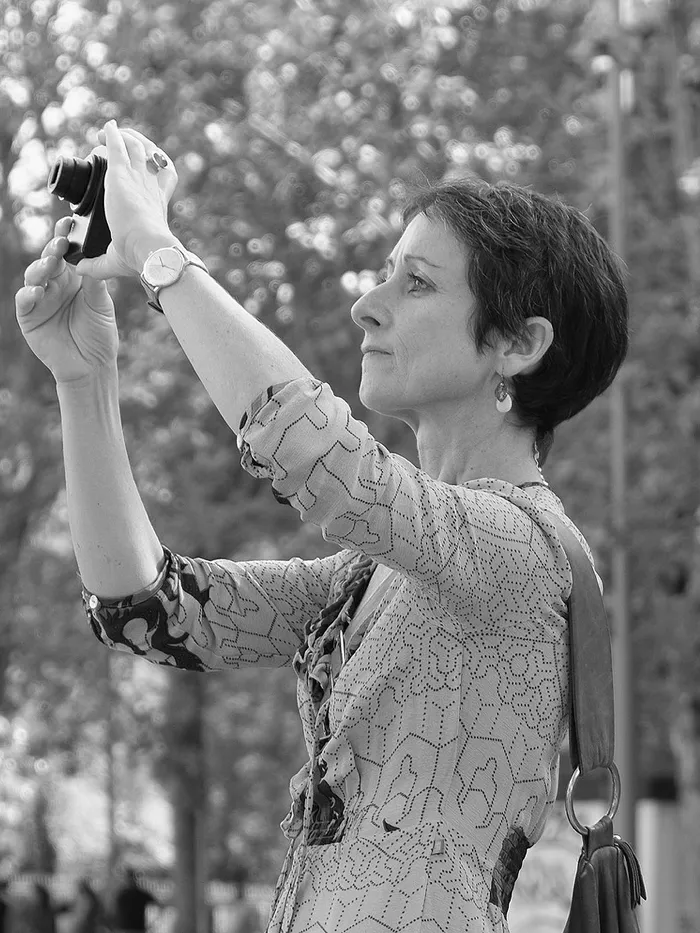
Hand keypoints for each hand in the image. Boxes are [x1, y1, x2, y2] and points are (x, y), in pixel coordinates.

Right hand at [15, 217, 118, 384]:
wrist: (92, 365)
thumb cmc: (99, 334)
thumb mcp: (101, 305)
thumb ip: (95, 283)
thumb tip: (92, 257)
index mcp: (72, 278)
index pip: (65, 253)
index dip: (64, 238)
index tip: (69, 223)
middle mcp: (54, 284)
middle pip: (48, 260)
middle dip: (52, 250)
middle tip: (60, 243)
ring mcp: (40, 299)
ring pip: (34, 276)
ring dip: (40, 269)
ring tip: (49, 266)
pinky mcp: (29, 316)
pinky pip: (24, 301)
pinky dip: (29, 294)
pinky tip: (37, 291)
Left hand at [75, 122, 180, 279]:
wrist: (149, 249)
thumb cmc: (140, 258)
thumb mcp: (117, 261)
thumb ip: (97, 264)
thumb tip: (80, 269)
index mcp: (156, 204)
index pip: (162, 177)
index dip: (155, 167)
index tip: (145, 163)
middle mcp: (150, 186)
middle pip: (149, 155)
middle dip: (137, 145)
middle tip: (122, 142)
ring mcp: (137, 178)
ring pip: (135, 146)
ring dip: (124, 137)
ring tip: (109, 134)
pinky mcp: (121, 174)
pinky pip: (118, 145)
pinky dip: (112, 134)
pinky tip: (106, 127)